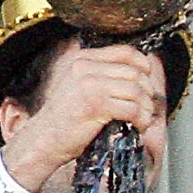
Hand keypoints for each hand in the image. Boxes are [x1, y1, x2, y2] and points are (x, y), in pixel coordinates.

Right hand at [0, 43, 162, 192]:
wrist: (43, 140)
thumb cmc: (64, 119)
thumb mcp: (78, 86)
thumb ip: (101, 75)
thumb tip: (139, 73)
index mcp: (82, 59)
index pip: (125, 52)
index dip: (143, 65)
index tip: (148, 80)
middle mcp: (85, 67)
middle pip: (134, 71)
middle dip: (147, 90)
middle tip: (148, 105)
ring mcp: (89, 84)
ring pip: (136, 90)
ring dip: (146, 107)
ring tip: (144, 118)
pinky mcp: (95, 105)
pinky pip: (131, 108)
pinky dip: (141, 118)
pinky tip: (138, 125)